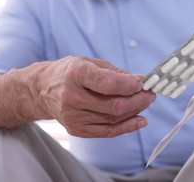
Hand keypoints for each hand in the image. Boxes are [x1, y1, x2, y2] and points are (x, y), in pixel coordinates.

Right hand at [36, 56, 155, 137]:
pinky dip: (127, 126)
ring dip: (135, 111)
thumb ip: (116, 73)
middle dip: (138, 100)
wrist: (43, 89)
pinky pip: (107, 131)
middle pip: (114, 105)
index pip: (107, 83)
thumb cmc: (70, 72)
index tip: (142, 83)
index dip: (129, 85)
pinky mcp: (76, 129)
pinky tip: (140, 120)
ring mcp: (73, 116)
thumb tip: (141, 81)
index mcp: (76, 74)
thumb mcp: (91, 62)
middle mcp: (72, 96)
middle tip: (151, 94)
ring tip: (146, 102)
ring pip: (113, 118)